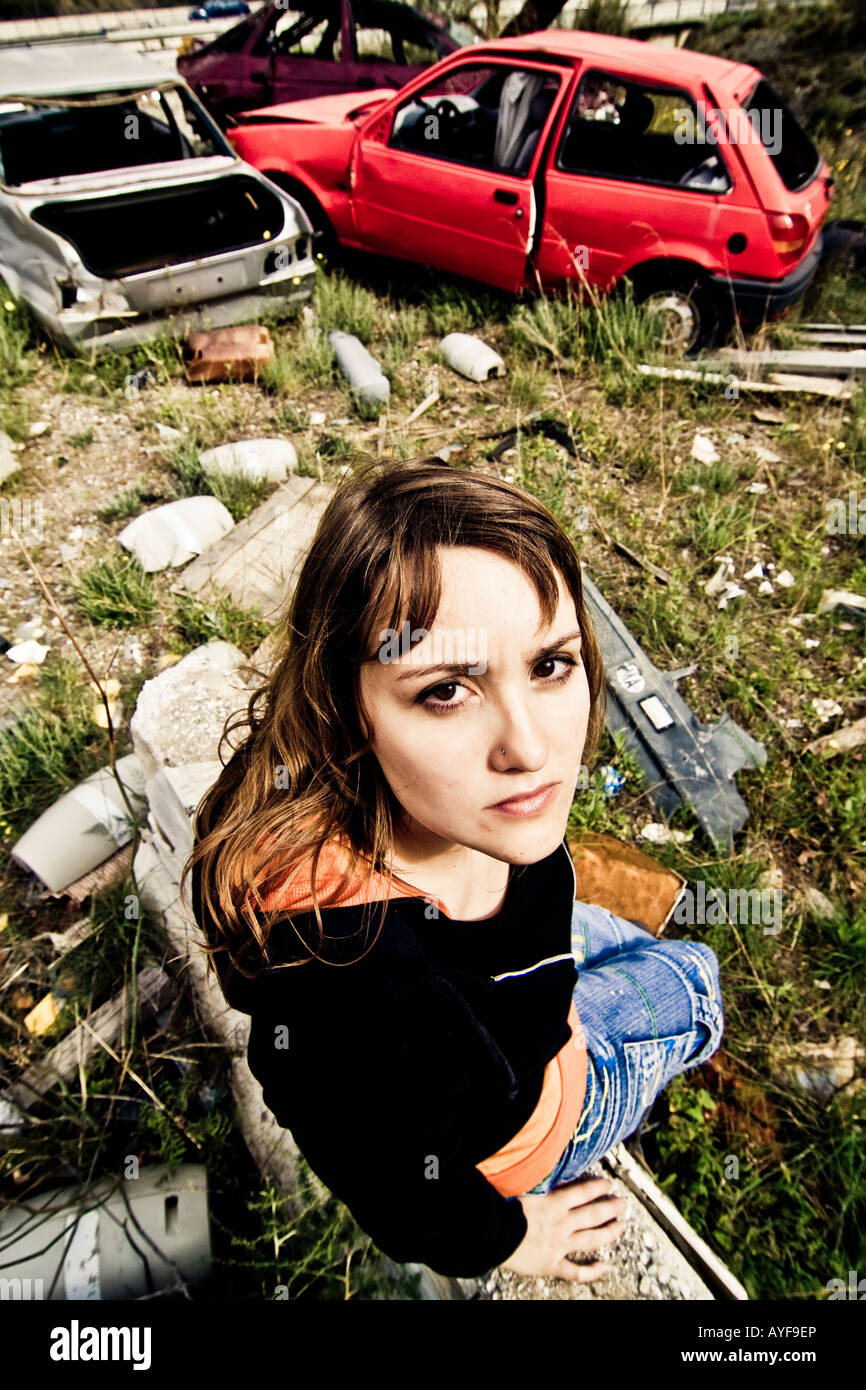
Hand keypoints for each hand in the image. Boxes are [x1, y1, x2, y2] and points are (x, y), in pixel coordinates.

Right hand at [501, 1177, 627, 1282]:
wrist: (492, 1235)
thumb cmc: (499, 1207)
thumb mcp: (517, 1185)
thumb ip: (531, 1179)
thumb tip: (532, 1162)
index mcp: (552, 1203)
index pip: (582, 1192)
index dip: (598, 1188)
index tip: (608, 1185)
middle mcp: (561, 1223)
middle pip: (593, 1215)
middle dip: (611, 1209)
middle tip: (623, 1205)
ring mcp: (559, 1245)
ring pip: (591, 1239)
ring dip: (609, 1233)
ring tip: (621, 1227)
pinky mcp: (552, 1264)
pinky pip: (576, 1271)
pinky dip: (592, 1271)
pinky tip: (604, 1267)